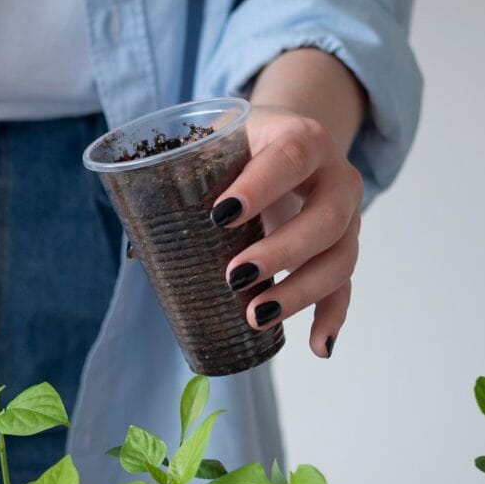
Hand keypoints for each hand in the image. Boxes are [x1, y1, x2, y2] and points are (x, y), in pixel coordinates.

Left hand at [213, 49, 366, 357]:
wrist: (293, 141)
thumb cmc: (245, 145)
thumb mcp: (219, 140)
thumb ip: (183, 178)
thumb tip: (138, 249)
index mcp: (302, 137)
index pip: (290, 156)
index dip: (260, 187)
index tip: (221, 216)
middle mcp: (335, 177)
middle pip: (326, 218)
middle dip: (282, 252)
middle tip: (236, 277)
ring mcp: (346, 217)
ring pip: (339, 258)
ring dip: (300, 292)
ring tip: (257, 316)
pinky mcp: (342, 248)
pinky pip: (345, 287)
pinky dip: (331, 317)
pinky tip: (316, 346)